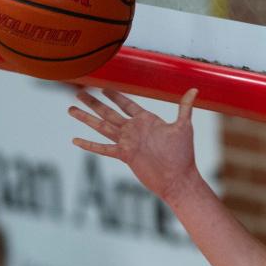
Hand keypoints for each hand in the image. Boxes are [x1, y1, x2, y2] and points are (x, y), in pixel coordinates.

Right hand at [68, 88, 199, 201]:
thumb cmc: (183, 155)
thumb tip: (195, 89)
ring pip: (102, 126)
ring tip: (71, 109)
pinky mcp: (125, 155)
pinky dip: (89, 144)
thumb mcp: (184, 127)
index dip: (114, 95)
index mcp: (146, 120)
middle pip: (108, 112)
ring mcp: (127, 142)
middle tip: (79, 91)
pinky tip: (76, 140)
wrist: (178, 179)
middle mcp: (134, 129)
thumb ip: (185, 107)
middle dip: (93, 102)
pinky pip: (103, 148)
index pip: (126, 103)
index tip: (102, 86)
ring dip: (86, 118)